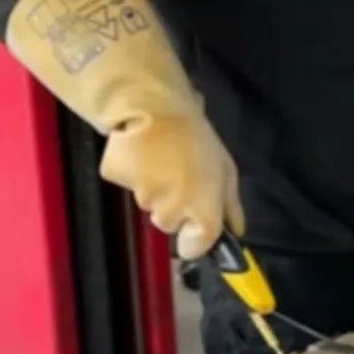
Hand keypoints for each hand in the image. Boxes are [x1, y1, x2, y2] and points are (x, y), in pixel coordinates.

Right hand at [99, 107, 244, 259]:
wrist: (158, 106)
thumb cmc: (199, 138)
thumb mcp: (226, 169)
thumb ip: (230, 206)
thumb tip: (237, 232)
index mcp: (201, 208)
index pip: (195, 247)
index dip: (196, 238)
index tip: (196, 221)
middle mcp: (170, 211)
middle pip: (170, 222)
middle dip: (177, 204)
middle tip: (181, 173)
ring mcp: (140, 198)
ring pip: (149, 205)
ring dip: (156, 187)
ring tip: (163, 158)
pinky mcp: (116, 182)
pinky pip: (128, 186)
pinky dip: (133, 173)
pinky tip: (142, 153)